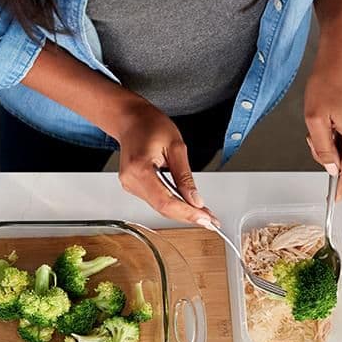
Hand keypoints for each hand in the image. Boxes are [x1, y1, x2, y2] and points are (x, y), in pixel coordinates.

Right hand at [115, 102, 219, 226]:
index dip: (187, 213)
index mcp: (140, 168)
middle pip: (162, 208)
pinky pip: (156, 201)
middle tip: (211, 221)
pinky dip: (173, 205)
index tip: (205, 219)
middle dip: (189, 216)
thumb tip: (195, 200)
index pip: (165, 201)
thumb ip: (185, 176)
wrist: (131, 120)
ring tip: (204, 214)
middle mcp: (131, 180)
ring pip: (160, 208)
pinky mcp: (133, 186)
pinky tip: (187, 206)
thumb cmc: (150, 125)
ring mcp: (130, 185)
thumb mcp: (176, 146)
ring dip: (182, 212)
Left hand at [303, 46, 341, 199]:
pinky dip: (340, 135)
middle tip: (316, 132)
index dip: (341, 188)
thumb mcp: (315, 119)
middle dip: (328, 154)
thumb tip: (331, 170)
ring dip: (332, 142)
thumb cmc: (327, 81)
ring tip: (326, 118)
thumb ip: (322, 149)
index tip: (335, 201)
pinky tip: (334, 117)